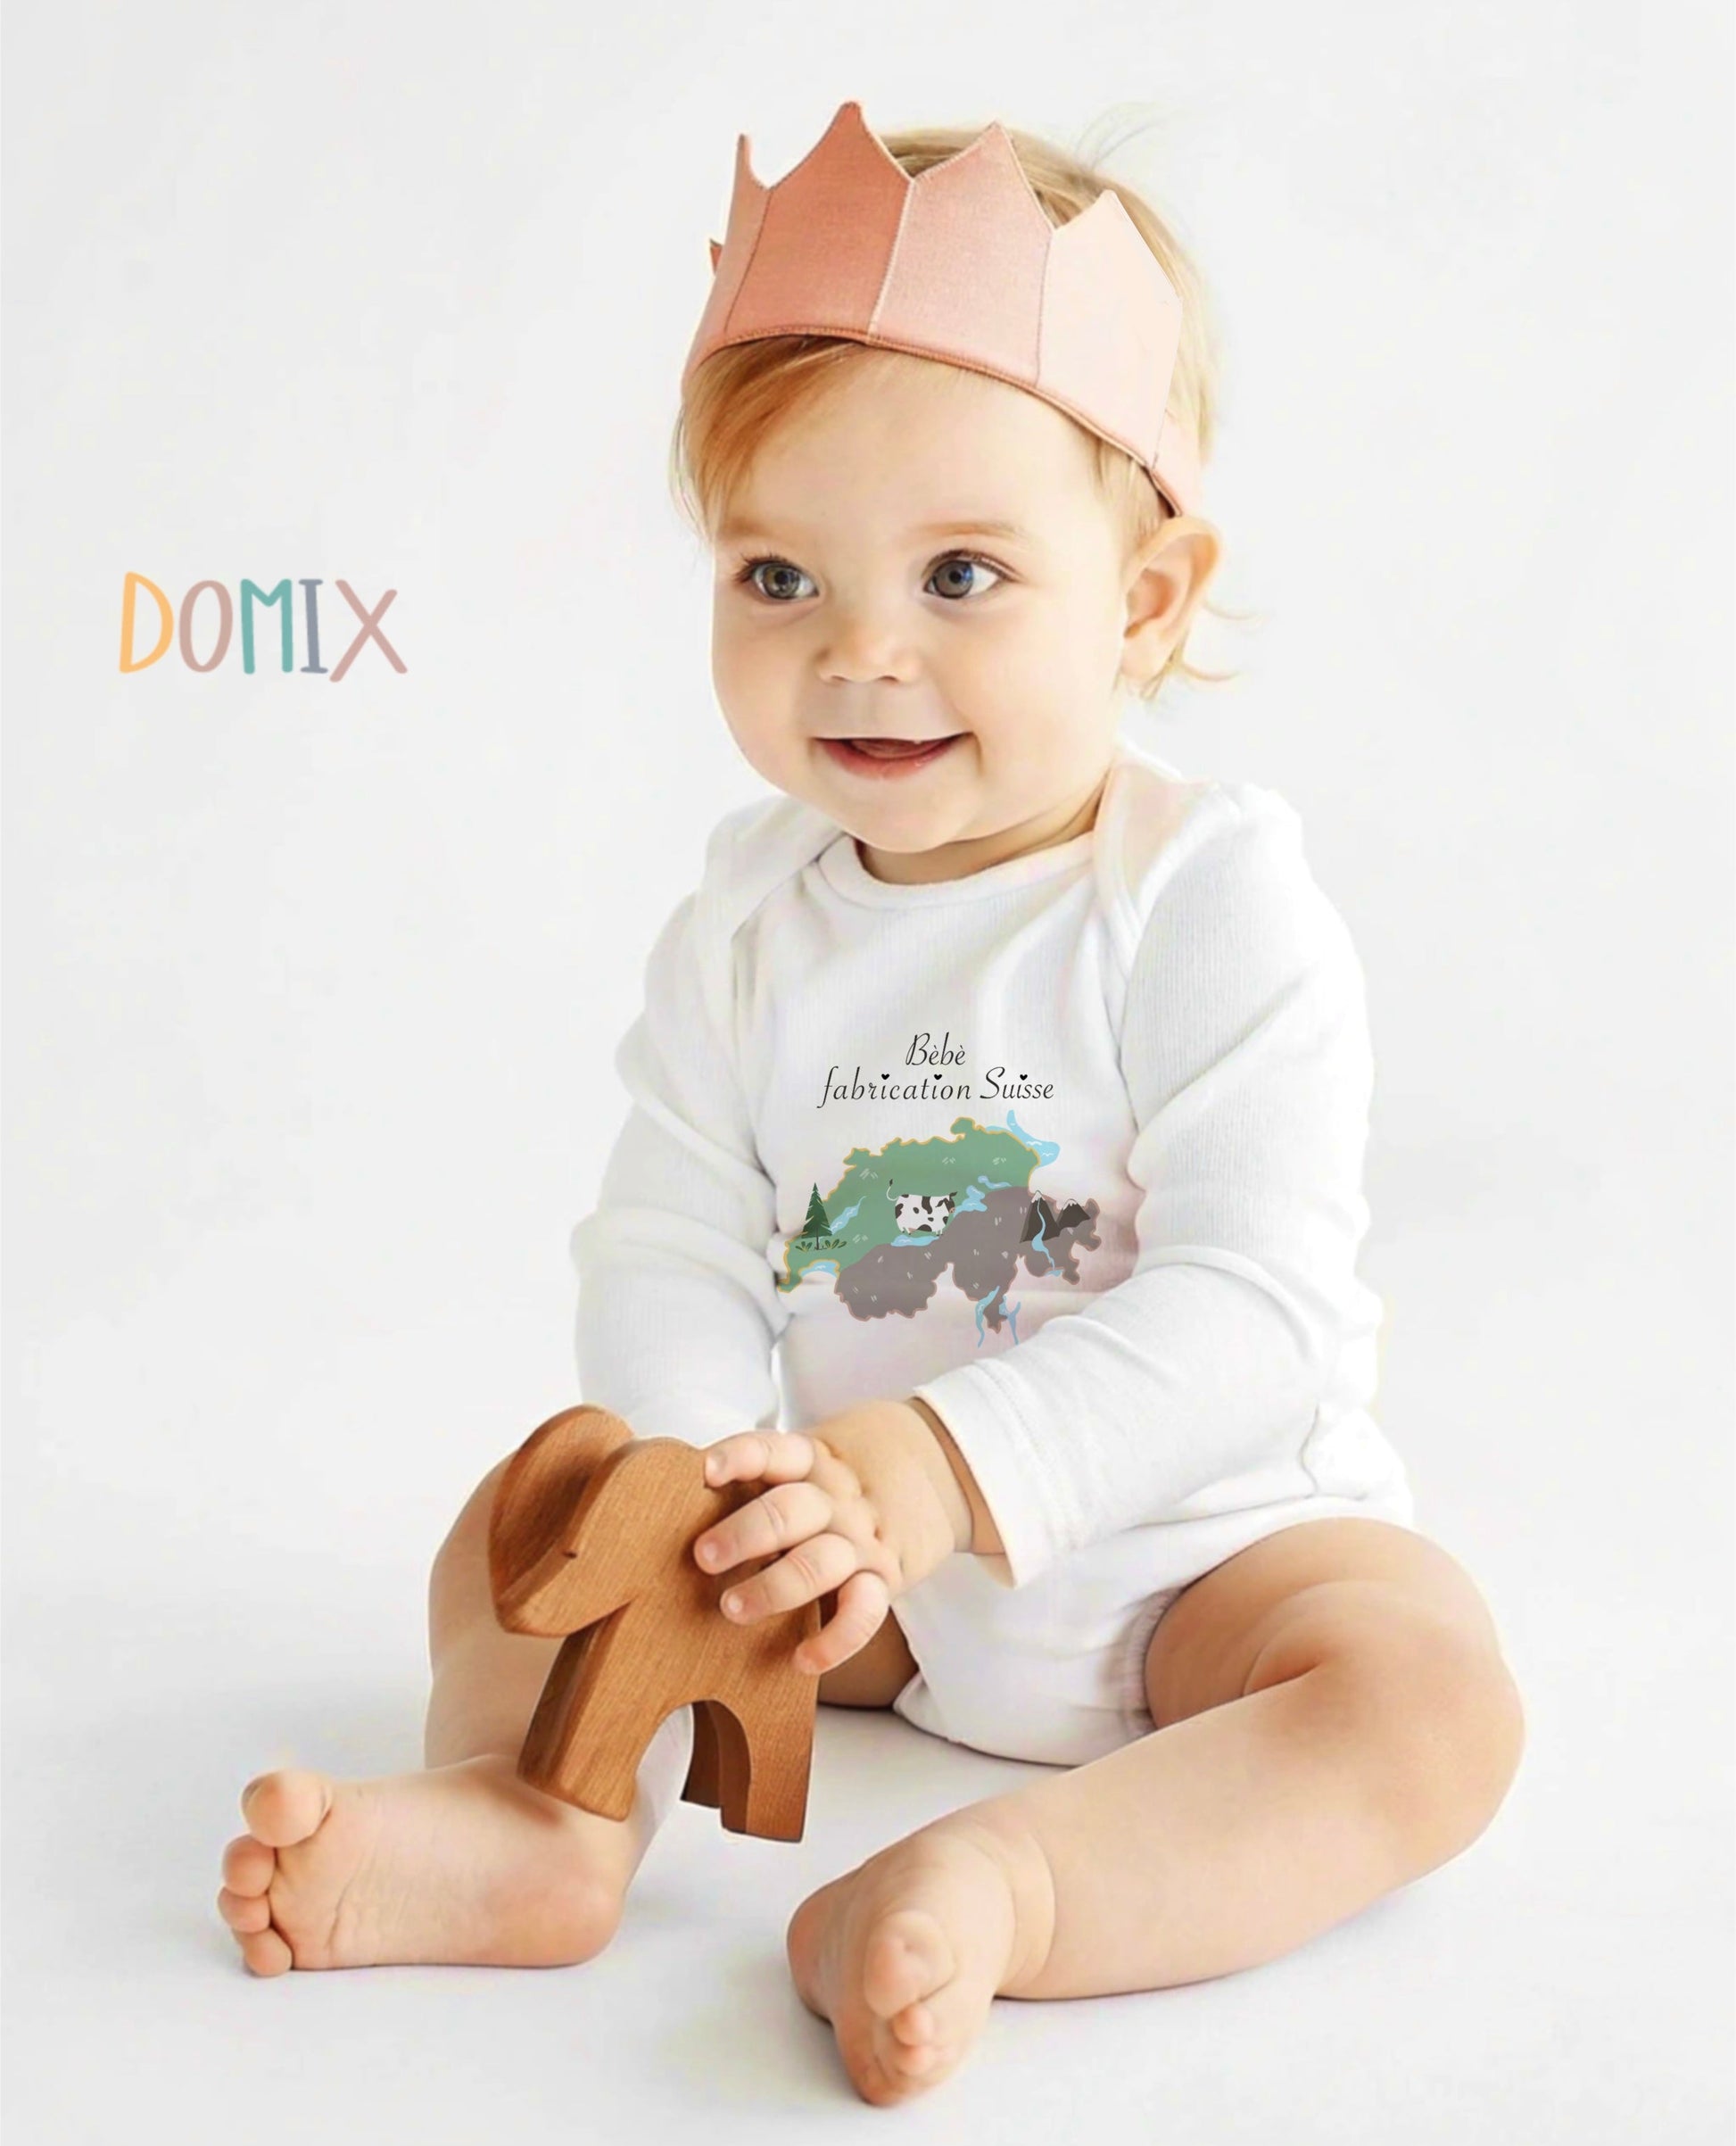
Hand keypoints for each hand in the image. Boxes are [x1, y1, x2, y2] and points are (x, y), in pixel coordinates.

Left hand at [690, 1403, 969, 1676]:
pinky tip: (803, 1660)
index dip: (738, 1457)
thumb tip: (672, 1495)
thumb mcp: (811, 1452)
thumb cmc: (845, 1470)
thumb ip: (762, 1471)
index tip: (704, 1471)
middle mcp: (834, 1498)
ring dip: (776, 1586)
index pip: (773, 1449)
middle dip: (745, 1533)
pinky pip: (864, 1611)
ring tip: (733, 1608)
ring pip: (820, 1561)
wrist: (939, 1462)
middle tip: (704, 1556)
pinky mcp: (885, 1578)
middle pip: (790, 1510)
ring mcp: (860, 1539)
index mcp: (811, 1460)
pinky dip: (836, 1639)